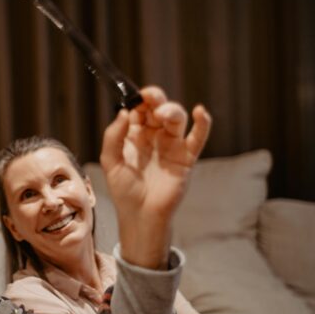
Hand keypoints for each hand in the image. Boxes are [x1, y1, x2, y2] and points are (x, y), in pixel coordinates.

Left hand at [100, 86, 211, 268]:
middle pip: (158, 108)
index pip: (139, 109)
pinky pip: (198, 137)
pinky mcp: (186, 157)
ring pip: (176, 118)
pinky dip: (203, 123)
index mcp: (134, 134)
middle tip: (150, 98)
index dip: (138, 101)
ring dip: (172, 110)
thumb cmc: (124, 190)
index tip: (136, 98)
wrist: (141, 215)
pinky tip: (200, 111)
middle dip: (155, 99)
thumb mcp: (111, 161)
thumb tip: (124, 112)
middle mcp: (154, 136)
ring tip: (163, 115)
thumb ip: (113, 137)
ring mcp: (171, 145)